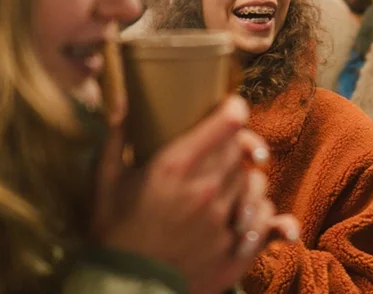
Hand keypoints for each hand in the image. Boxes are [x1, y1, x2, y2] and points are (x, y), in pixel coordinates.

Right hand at [91, 96, 286, 292]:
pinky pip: (266, 221)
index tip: (232, 107)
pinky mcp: (236, 251)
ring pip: (256, 182)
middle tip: (224, 148)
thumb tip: (120, 98)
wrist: (126, 290)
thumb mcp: (106, 182)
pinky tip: (251, 211)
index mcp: (175, 167)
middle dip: (236, 145)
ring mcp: (224, 222)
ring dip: (247, 177)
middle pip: (242, 150)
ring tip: (232, 182)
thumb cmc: (113, 234)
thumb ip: (116, 137)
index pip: (226, 123)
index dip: (234, 108)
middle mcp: (206, 191)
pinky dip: (263, 214)